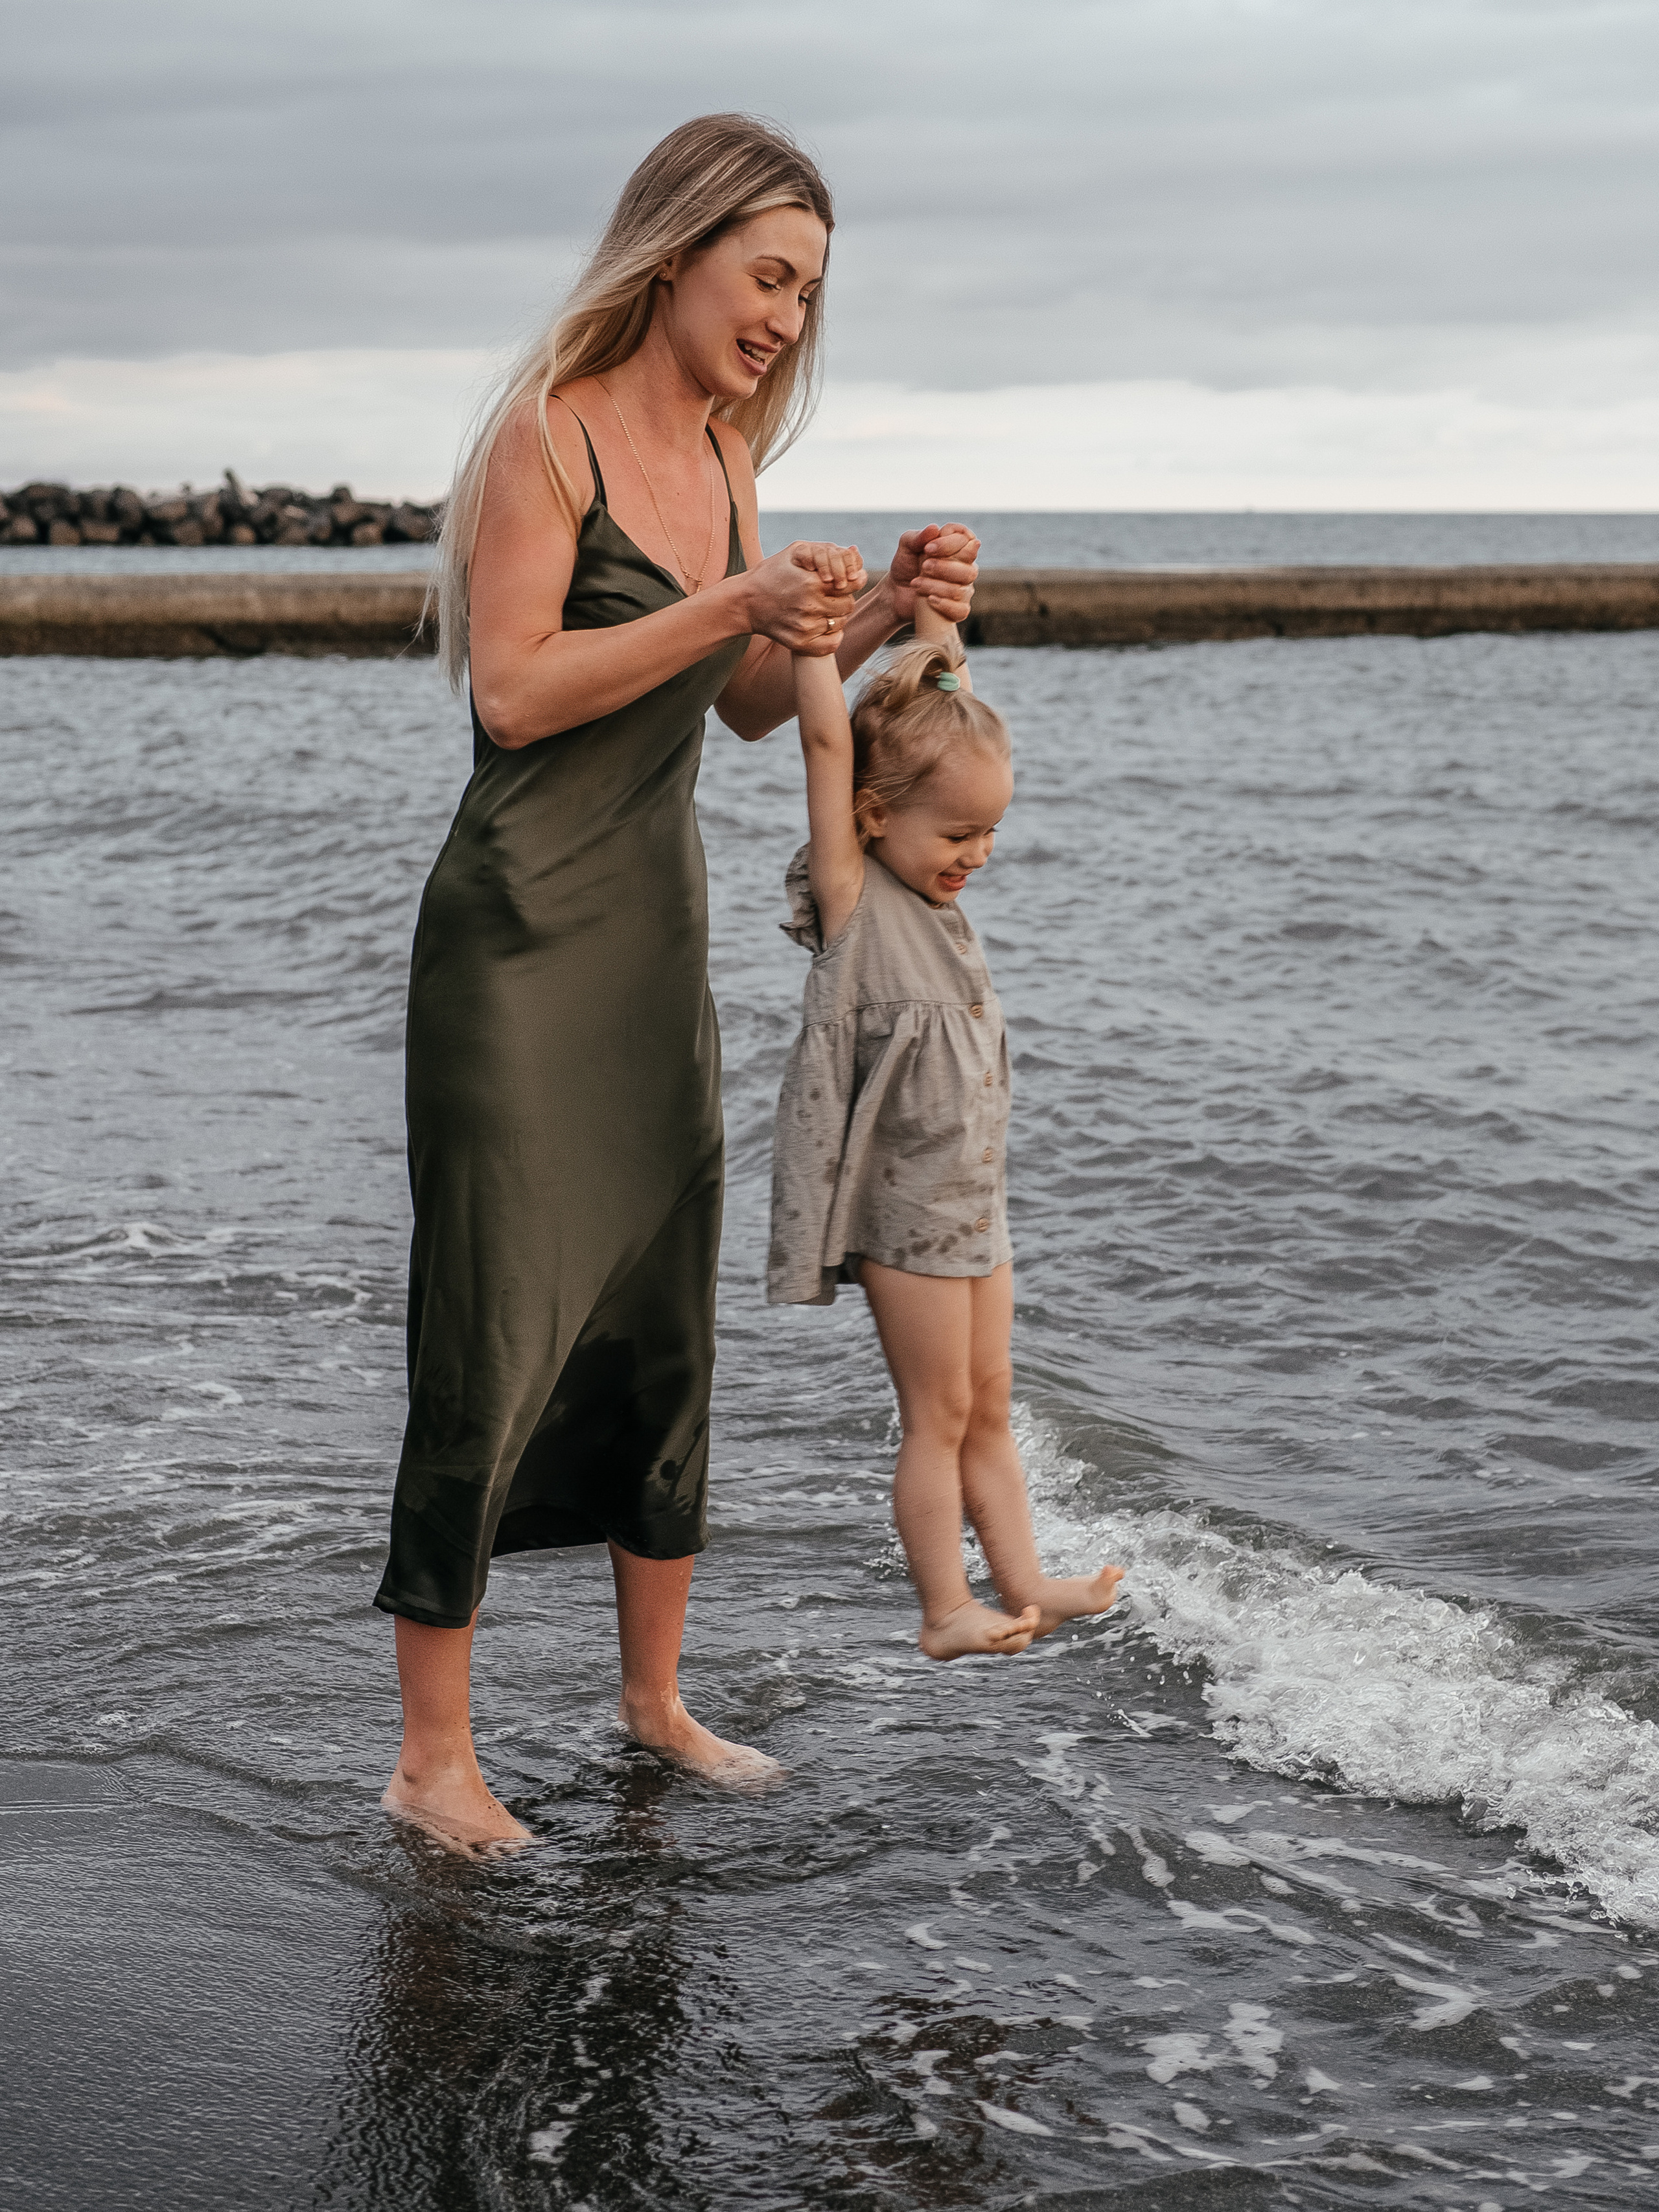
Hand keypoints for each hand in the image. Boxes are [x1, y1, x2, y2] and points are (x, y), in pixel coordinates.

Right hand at [744, 539, 864, 654]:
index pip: (853, 583)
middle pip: (849, 604)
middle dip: (844, 597)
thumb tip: (855, 552)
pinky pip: (831, 644)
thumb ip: (825, 551)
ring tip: (823, 607)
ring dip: (837, 615)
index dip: (854, 580)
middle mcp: (810, 606)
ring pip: (841, 623)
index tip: (847, 580)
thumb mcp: (794, 552)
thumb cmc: (771, 573)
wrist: (744, 602)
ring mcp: (805, 627)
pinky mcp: (799, 643)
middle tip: (832, 594)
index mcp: (811, 582)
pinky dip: (833, 636)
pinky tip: (824, 625)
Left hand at [887, 523, 979, 625]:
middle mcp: (966, 566)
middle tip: (923, 567)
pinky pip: (961, 610)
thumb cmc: (905, 564)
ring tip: (917, 584)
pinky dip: (945, 605)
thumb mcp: (907, 546)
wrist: (896, 592)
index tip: (927, 548)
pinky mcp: (958, 608)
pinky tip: (929, 599)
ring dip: (937, 586)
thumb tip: (934, 528)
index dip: (949, 544)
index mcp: (958, 546)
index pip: (967, 540)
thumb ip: (919, 536)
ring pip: (961, 589)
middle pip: (969, 568)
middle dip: (944, 567)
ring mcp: (964, 588)